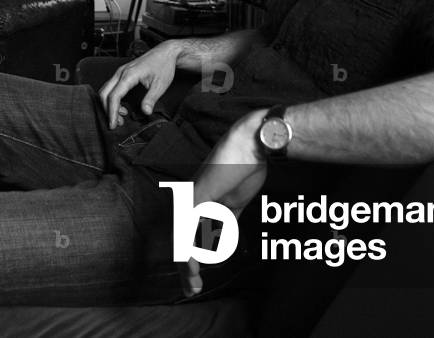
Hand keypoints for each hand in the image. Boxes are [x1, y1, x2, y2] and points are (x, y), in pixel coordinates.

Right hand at [98, 41, 180, 129]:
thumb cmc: (163, 66)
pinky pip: (111, 87)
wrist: (165, 53)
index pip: (114, 96)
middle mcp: (121, 72)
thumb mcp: (160, 85)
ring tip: (121, 117)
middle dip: (107, 110)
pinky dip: (112, 99)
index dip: (112, 112)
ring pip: (106, 90)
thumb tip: (145, 112)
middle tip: (116, 124)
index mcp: (129, 75)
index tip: (113, 125)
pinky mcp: (122, 73)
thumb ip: (150, 99)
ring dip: (109, 105)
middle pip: (104, 93)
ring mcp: (120, 72)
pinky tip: (122, 107)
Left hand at [181, 111, 267, 296]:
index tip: (196, 279)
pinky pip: (186, 227)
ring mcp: (191, 197)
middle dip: (185, 267)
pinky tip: (190, 264)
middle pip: (181, 239)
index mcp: (199, 201)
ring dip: (186, 263)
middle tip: (192, 290)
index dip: (192, 258)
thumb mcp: (235, 202)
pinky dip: (187, 247)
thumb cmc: (247, 166)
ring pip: (181, 237)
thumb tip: (221, 241)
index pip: (188, 234)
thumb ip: (225, 220)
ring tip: (193, 283)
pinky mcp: (196, 195)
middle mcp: (190, 199)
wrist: (253, 144)